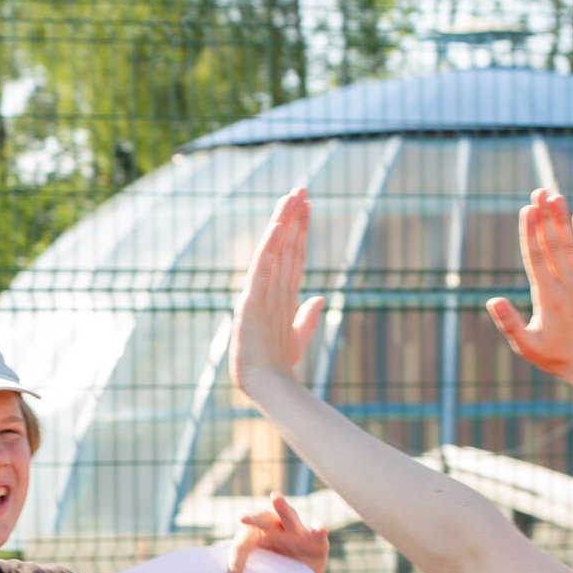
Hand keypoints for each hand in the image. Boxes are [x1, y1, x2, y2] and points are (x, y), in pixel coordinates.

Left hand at [226, 492, 328, 572]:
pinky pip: (317, 534)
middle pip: (263, 520)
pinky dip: (318, 530)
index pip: (243, 545)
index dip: (235, 564)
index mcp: (258, 537)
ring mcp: (298, 534)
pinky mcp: (317, 543)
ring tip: (275, 498)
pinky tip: (319, 529)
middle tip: (242, 518)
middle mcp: (277, 531)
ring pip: (289, 518)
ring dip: (282, 508)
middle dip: (254, 519)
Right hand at [231, 189, 325, 397]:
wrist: (268, 385)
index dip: (300, 230)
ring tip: (291, 195)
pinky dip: (269, 247)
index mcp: (280, 295)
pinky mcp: (251, 303)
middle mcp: (269, 289)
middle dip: (292, 216)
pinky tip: (277, 227)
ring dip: (283, 222)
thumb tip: (320, 297)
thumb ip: (307, 316)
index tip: (307, 206)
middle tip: (300, 187)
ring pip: (273, 250)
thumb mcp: (298, 336)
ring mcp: (259, 294)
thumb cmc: (277, 364)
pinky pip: (262, 269)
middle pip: (284, 245)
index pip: (293, 255)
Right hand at [485, 189, 572, 380]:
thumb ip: (509, 323)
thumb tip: (491, 301)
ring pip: (568, 244)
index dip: (530, 231)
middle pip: (552, 243)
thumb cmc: (554, 356)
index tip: (527, 209)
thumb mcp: (525, 345)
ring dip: (561, 218)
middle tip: (538, 192)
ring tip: (555, 195)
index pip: (536, 256)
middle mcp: (565, 283)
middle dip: (544, 217)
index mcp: (547, 296)